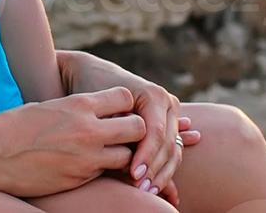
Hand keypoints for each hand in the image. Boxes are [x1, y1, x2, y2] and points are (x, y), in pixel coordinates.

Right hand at [0, 86, 146, 197]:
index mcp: (79, 104)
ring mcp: (87, 157)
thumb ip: (78, 107)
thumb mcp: (51, 105)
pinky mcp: (80, 178)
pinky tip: (88, 166)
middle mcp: (88, 129)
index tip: (117, 110)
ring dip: (122, 154)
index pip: (125, 97)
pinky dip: (103, 170)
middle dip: (134, 131)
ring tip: (107, 153)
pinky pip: (105, 173)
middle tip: (121, 135)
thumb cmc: (16, 125)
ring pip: (127, 156)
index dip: (124, 104)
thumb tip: (95, 108)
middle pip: (137, 127)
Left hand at [56, 52, 201, 200]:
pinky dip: (164, 169)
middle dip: (154, 170)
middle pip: (168, 144)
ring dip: (162, 174)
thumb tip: (125, 159)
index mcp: (153, 95)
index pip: (155, 133)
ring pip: (174, 150)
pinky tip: (158, 188)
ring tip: (146, 192)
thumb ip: (115, 129)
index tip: (132, 176)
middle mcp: (167, 102)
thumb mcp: (100, 108)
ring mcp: (171, 114)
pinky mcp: (169, 125)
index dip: (145, 157)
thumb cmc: (92, 91)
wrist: (94, 75)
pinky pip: (172, 151)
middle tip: (140, 190)